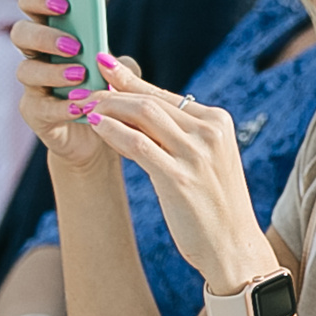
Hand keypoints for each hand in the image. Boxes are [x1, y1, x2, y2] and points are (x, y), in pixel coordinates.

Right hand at [9, 0, 121, 172]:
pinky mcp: (33, 111)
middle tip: (73, 45)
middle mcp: (37, 55)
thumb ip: (121, 65)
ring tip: (80, 76)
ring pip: (25, 69)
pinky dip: (60, 106)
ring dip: (53, 71)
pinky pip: (39, 105)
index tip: (64, 2)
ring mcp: (32, 84)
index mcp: (54, 33)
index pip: (33, 4)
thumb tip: (111, 60)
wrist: (99, 133)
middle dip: (44, 35)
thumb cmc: (106, 93)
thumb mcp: (121, 76)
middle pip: (20, 33)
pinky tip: (78, 106)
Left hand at [79, 55, 274, 290]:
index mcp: (218, 122)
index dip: (130, 81)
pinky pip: (139, 145)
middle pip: (152, 101)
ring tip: (82, 106)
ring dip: (108, 107)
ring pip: (144, 116)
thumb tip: (135, 113)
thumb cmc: (214, 206)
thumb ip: (179, 135)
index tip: (103, 67)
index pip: (165, 95)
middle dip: (112, 93)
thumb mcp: (204, 161)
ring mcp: (196, 155)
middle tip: (82, 90)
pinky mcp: (179, 178)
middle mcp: (210, 132)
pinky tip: (95, 125)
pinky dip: (114, 131)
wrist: (233, 247)